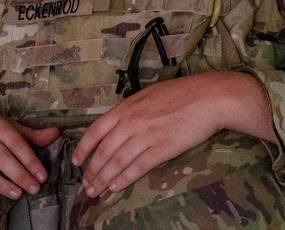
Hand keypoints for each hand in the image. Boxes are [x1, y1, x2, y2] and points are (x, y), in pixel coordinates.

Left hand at [73, 72, 273, 197]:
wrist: (207, 97)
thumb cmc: (179, 93)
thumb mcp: (146, 95)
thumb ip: (129, 110)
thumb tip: (117, 123)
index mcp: (125, 107)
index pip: (96, 130)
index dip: (84, 148)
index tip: (77, 161)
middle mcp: (131, 122)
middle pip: (104, 150)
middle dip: (92, 170)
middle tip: (85, 185)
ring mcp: (146, 135)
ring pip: (118, 161)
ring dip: (104, 178)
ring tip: (96, 190)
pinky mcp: (162, 148)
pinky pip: (138, 166)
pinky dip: (125, 178)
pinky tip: (116, 187)